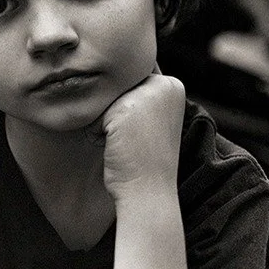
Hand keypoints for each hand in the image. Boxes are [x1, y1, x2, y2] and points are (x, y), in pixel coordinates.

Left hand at [101, 73, 185, 201]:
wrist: (148, 191)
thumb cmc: (146, 160)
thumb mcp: (151, 119)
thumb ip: (139, 94)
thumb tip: (107, 76)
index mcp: (173, 85)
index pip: (132, 83)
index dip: (128, 111)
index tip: (143, 135)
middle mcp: (164, 84)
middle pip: (117, 89)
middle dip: (116, 116)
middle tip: (135, 141)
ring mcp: (145, 94)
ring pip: (105, 101)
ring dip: (106, 124)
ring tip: (127, 144)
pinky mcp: (124, 108)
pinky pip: (94, 116)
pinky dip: (98, 134)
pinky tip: (117, 148)